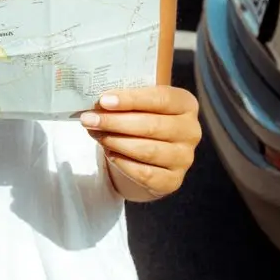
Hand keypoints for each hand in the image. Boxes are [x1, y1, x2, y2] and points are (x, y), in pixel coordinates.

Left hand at [80, 85, 201, 198]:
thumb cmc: (144, 119)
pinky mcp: (173, 180)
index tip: (104, 101)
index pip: (160, 98)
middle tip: (89, 119)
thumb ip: (125, 101)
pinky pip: (145, 173)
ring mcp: (184, 158)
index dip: (131, 99)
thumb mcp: (140, 104)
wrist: (151, 154)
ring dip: (115, 141)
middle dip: (115, 122)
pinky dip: (123, 163)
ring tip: (96, 134)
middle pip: (151, 126)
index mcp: (186, 104)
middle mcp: (191, 131)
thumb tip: (98, 106)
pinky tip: (109, 153)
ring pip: (147, 150)